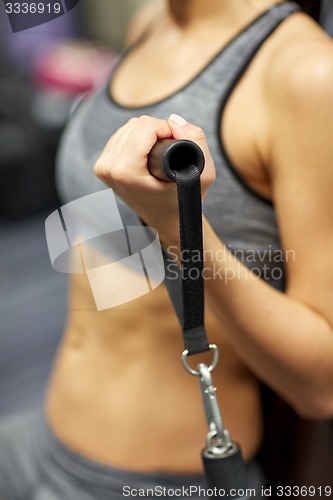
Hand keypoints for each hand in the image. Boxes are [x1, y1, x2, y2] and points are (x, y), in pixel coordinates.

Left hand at [94, 113, 215, 245]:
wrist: (169, 222)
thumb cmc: (185, 201)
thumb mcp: (202, 174)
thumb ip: (195, 140)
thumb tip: (175, 120)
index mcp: (125, 171)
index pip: (145, 126)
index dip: (168, 129)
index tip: (179, 144)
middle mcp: (108, 168)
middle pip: (136, 124)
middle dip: (158, 130)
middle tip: (172, 150)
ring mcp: (103, 167)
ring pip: (129, 127)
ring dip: (148, 133)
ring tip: (161, 154)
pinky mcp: (102, 165)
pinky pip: (121, 135)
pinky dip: (137, 138)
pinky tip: (148, 153)